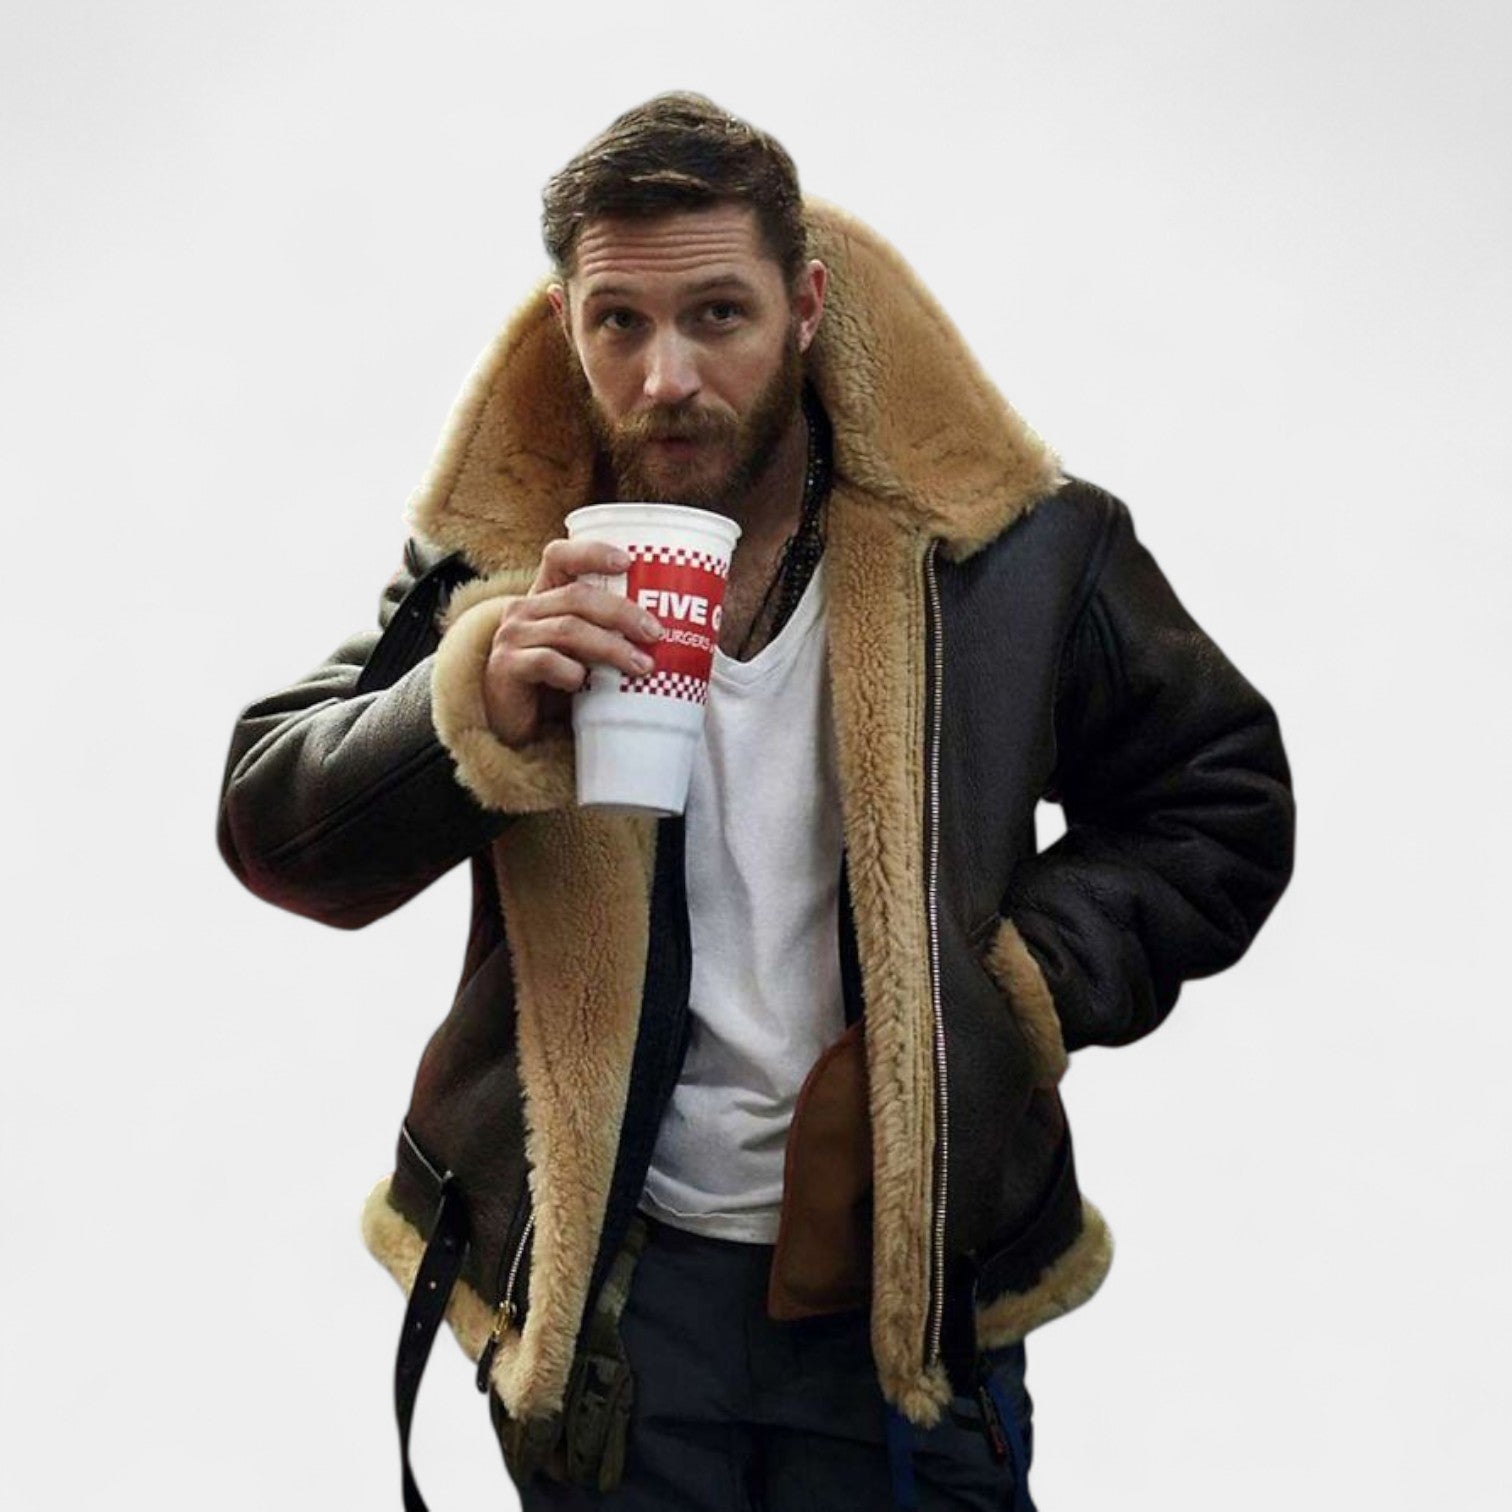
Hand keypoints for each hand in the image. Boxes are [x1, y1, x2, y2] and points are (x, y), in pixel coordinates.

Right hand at [481, 538, 663, 747]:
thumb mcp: (582, 649)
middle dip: (622, 613)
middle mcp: (523, 609)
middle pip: (577, 597)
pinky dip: (571, 671)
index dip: (593, 553)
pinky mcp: (506, 667)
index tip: (629, 562)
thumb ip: (607, 633)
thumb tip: (666, 637)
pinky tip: (584, 683)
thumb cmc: (556, 680)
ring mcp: (512, 637)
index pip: (560, 556)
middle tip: (655, 632)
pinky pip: (546, 661)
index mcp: (543, 595)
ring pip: (568, 629)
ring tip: (641, 666)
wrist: (512, 720)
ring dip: (611, 647)